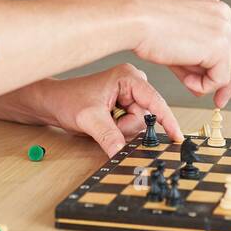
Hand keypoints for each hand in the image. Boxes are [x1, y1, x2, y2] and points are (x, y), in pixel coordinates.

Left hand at [43, 63, 182, 156]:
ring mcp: (130, 95)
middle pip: (145, 117)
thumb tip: (122, 153)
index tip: (177, 136)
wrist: (53, 103)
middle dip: (126, 127)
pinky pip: (132, 126)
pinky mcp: (125, 106)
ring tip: (103, 121)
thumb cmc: (67, 100)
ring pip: (139, 124)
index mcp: (128, 77)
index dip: (167, 119)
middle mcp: (133, 84)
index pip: (154, 101)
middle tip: (107, 123)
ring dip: (122, 130)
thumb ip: (109, 136)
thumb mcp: (89, 119)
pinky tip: (107, 123)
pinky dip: (120, 130)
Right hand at [127, 0, 230, 107]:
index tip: (222, 84)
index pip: (229, 42)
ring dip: (208, 83)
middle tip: (219, 101)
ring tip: (187, 83)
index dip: (227, 66)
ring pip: (229, 70)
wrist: (134, 21)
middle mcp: (223, 14)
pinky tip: (186, 80)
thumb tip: (206, 83)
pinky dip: (203, 86)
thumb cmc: (146, 28)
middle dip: (227, 82)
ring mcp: (224, 29)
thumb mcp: (178, 43)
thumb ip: (195, 60)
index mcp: (213, 8)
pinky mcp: (219, 46)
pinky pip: (220, 78)